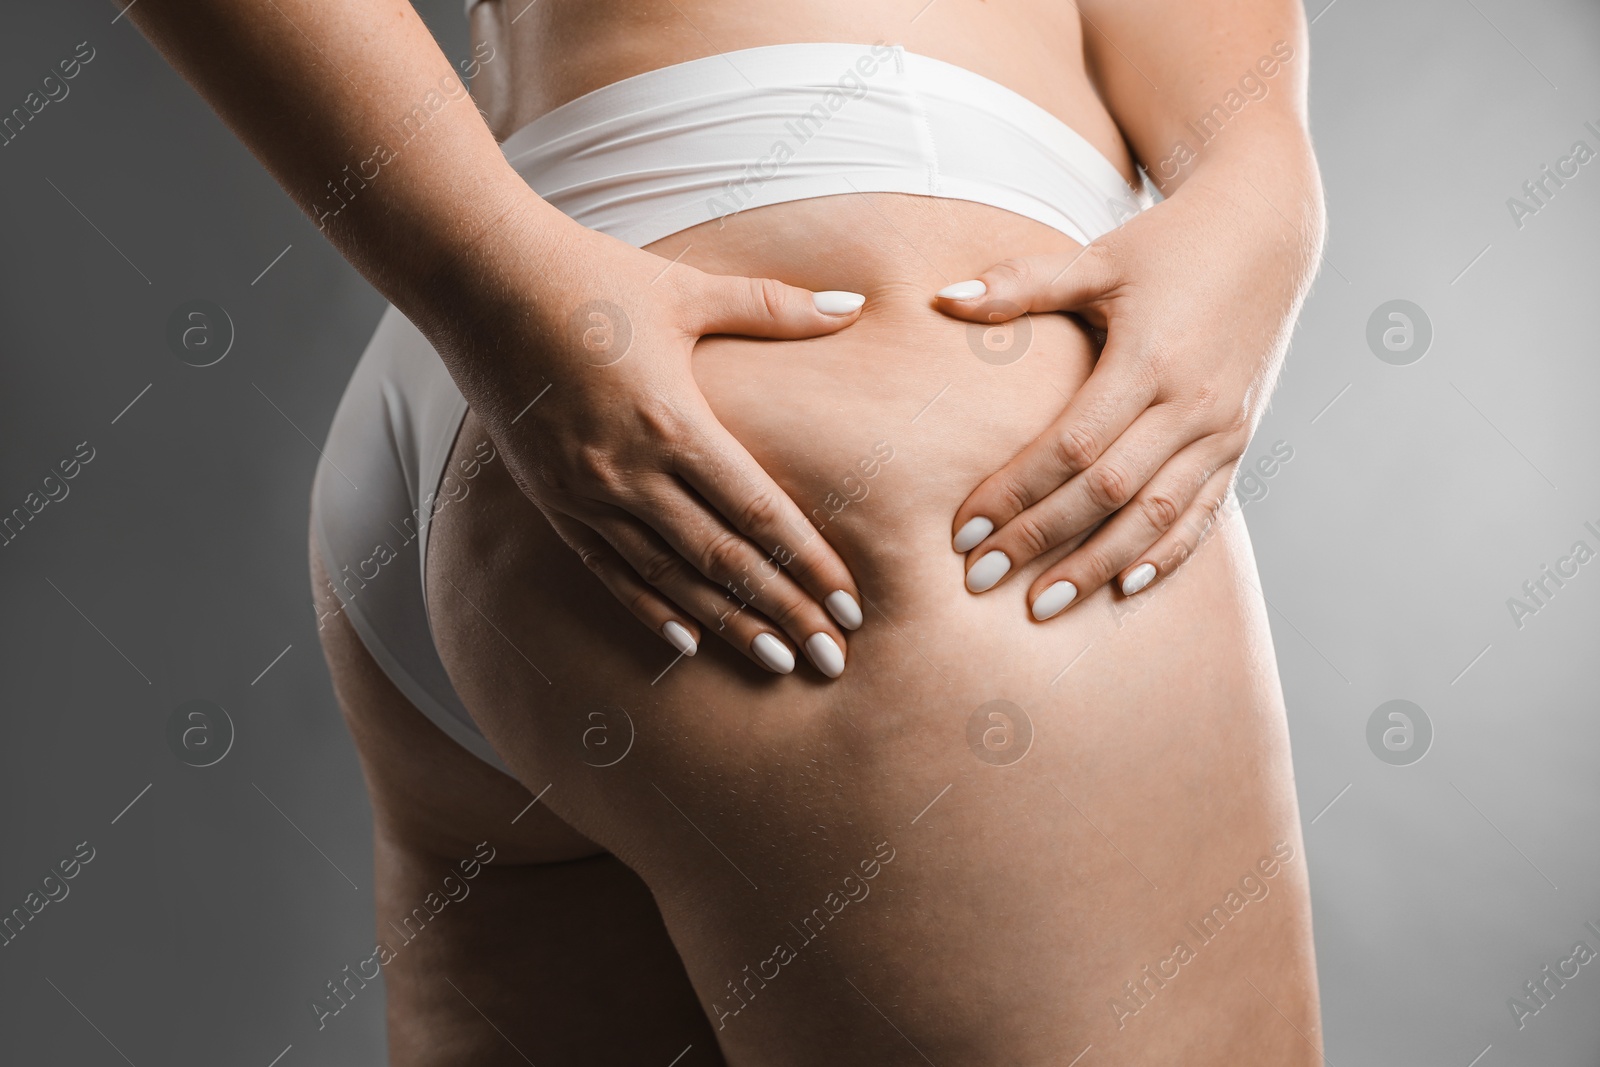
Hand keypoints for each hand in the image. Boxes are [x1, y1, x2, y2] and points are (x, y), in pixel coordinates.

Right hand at [434, 217, 868, 676]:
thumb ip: (773, 308)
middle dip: (783, 612)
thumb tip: (853, 306)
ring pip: (669, 578)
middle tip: (832, 659)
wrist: (476, 278)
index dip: (808, 563)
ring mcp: (584, 492)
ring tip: (775, 662)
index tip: (850, 606)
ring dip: (726, 624)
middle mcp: (627, 471)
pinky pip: (608, 569)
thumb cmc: (588, 277)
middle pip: (722, 560)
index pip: (757, 513)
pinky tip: (685, 644)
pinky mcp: (551, 499)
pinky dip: (649, 609)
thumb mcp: (686, 289)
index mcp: (671, 421)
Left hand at [933, 176, 1320, 618]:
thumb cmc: (1169, 243)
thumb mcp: (1098, 257)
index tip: (963, 529)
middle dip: (1041, 541)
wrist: (1267, 230)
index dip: (1015, 492)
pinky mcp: (1240, 441)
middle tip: (979, 579)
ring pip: (1156, 517)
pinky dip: (1166, 555)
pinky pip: (1204, 513)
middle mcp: (1193, 404)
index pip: (1070, 447)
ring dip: (1096, 565)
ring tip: (1040, 606)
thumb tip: (941, 297)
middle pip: (1108, 493)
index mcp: (1151, 360)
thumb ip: (1020, 283)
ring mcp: (1223, 429)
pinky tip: (1123, 588)